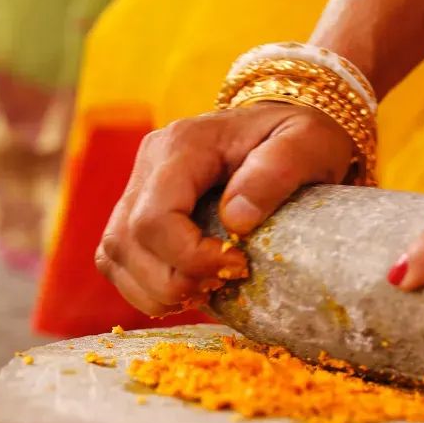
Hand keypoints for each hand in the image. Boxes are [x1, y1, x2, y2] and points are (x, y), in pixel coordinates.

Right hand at [97, 103, 355, 315]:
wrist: (288, 132)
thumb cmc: (302, 138)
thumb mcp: (308, 143)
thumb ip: (276, 172)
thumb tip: (236, 220)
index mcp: (183, 144)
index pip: (155, 218)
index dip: (190, 258)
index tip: (239, 265)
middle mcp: (149, 162)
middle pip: (127, 241)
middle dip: (174, 280)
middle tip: (224, 284)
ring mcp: (138, 186)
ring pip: (114, 255)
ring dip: (156, 290)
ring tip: (206, 290)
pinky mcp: (137, 210)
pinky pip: (118, 261)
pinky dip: (147, 287)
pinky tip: (187, 289)